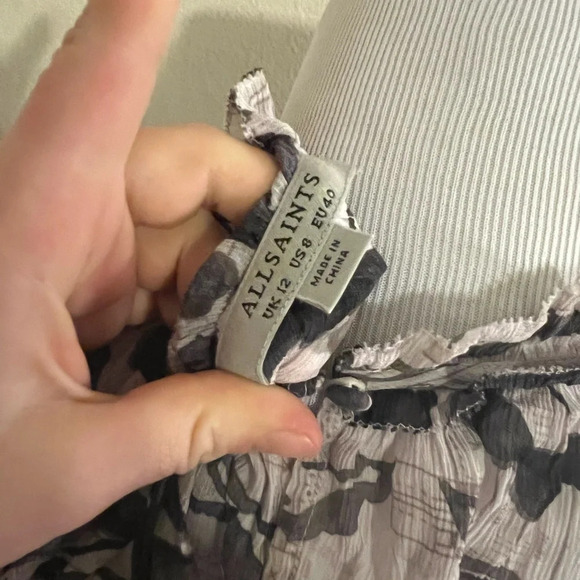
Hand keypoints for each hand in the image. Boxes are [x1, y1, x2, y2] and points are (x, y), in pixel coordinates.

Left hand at [0, 1, 321, 565]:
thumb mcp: (74, 459)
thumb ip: (192, 430)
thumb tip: (301, 426)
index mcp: (35, 227)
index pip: (93, 91)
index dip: (140, 23)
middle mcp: (59, 214)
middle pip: (185, 173)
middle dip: (258, 229)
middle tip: (310, 296)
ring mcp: (75, 246)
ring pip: (188, 228)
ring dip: (237, 284)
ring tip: (269, 349)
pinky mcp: (85, 279)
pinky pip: (170, 269)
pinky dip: (208, 306)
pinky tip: (224, 353)